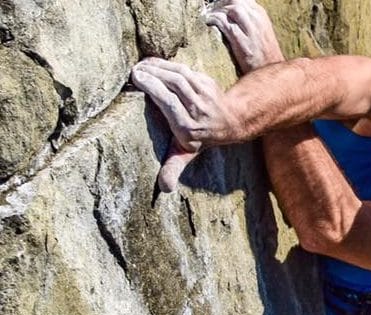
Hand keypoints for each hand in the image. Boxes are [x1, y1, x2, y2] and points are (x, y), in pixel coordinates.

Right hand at [131, 58, 238, 190]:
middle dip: (153, 75)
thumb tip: (165, 188)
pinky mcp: (207, 82)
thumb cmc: (200, 138)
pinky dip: (167, 64)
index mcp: (189, 128)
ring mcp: (204, 95)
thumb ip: (173, 166)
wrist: (230, 121)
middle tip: (134, 71)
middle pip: (174, 85)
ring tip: (141, 66)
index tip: (136, 78)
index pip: (170, 103)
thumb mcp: (186, 153)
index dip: (153, 88)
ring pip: (180, 75)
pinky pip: (186, 69)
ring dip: (159, 67)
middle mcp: (198, 111)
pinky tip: (153, 64)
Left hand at [204, 0, 284, 73]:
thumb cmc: (264, 54)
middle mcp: (256, 19)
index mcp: (260, 14)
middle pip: (235, 0)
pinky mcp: (241, 40)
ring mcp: (250, 29)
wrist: (271, 72)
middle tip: (212, 8)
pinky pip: (224, 22)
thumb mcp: (261, 31)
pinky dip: (214, 19)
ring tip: (210, 15)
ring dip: (217, 10)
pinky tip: (209, 22)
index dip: (228, 0)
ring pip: (230, 8)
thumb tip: (233, 12)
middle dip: (221, 3)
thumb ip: (249, 20)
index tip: (220, 4)